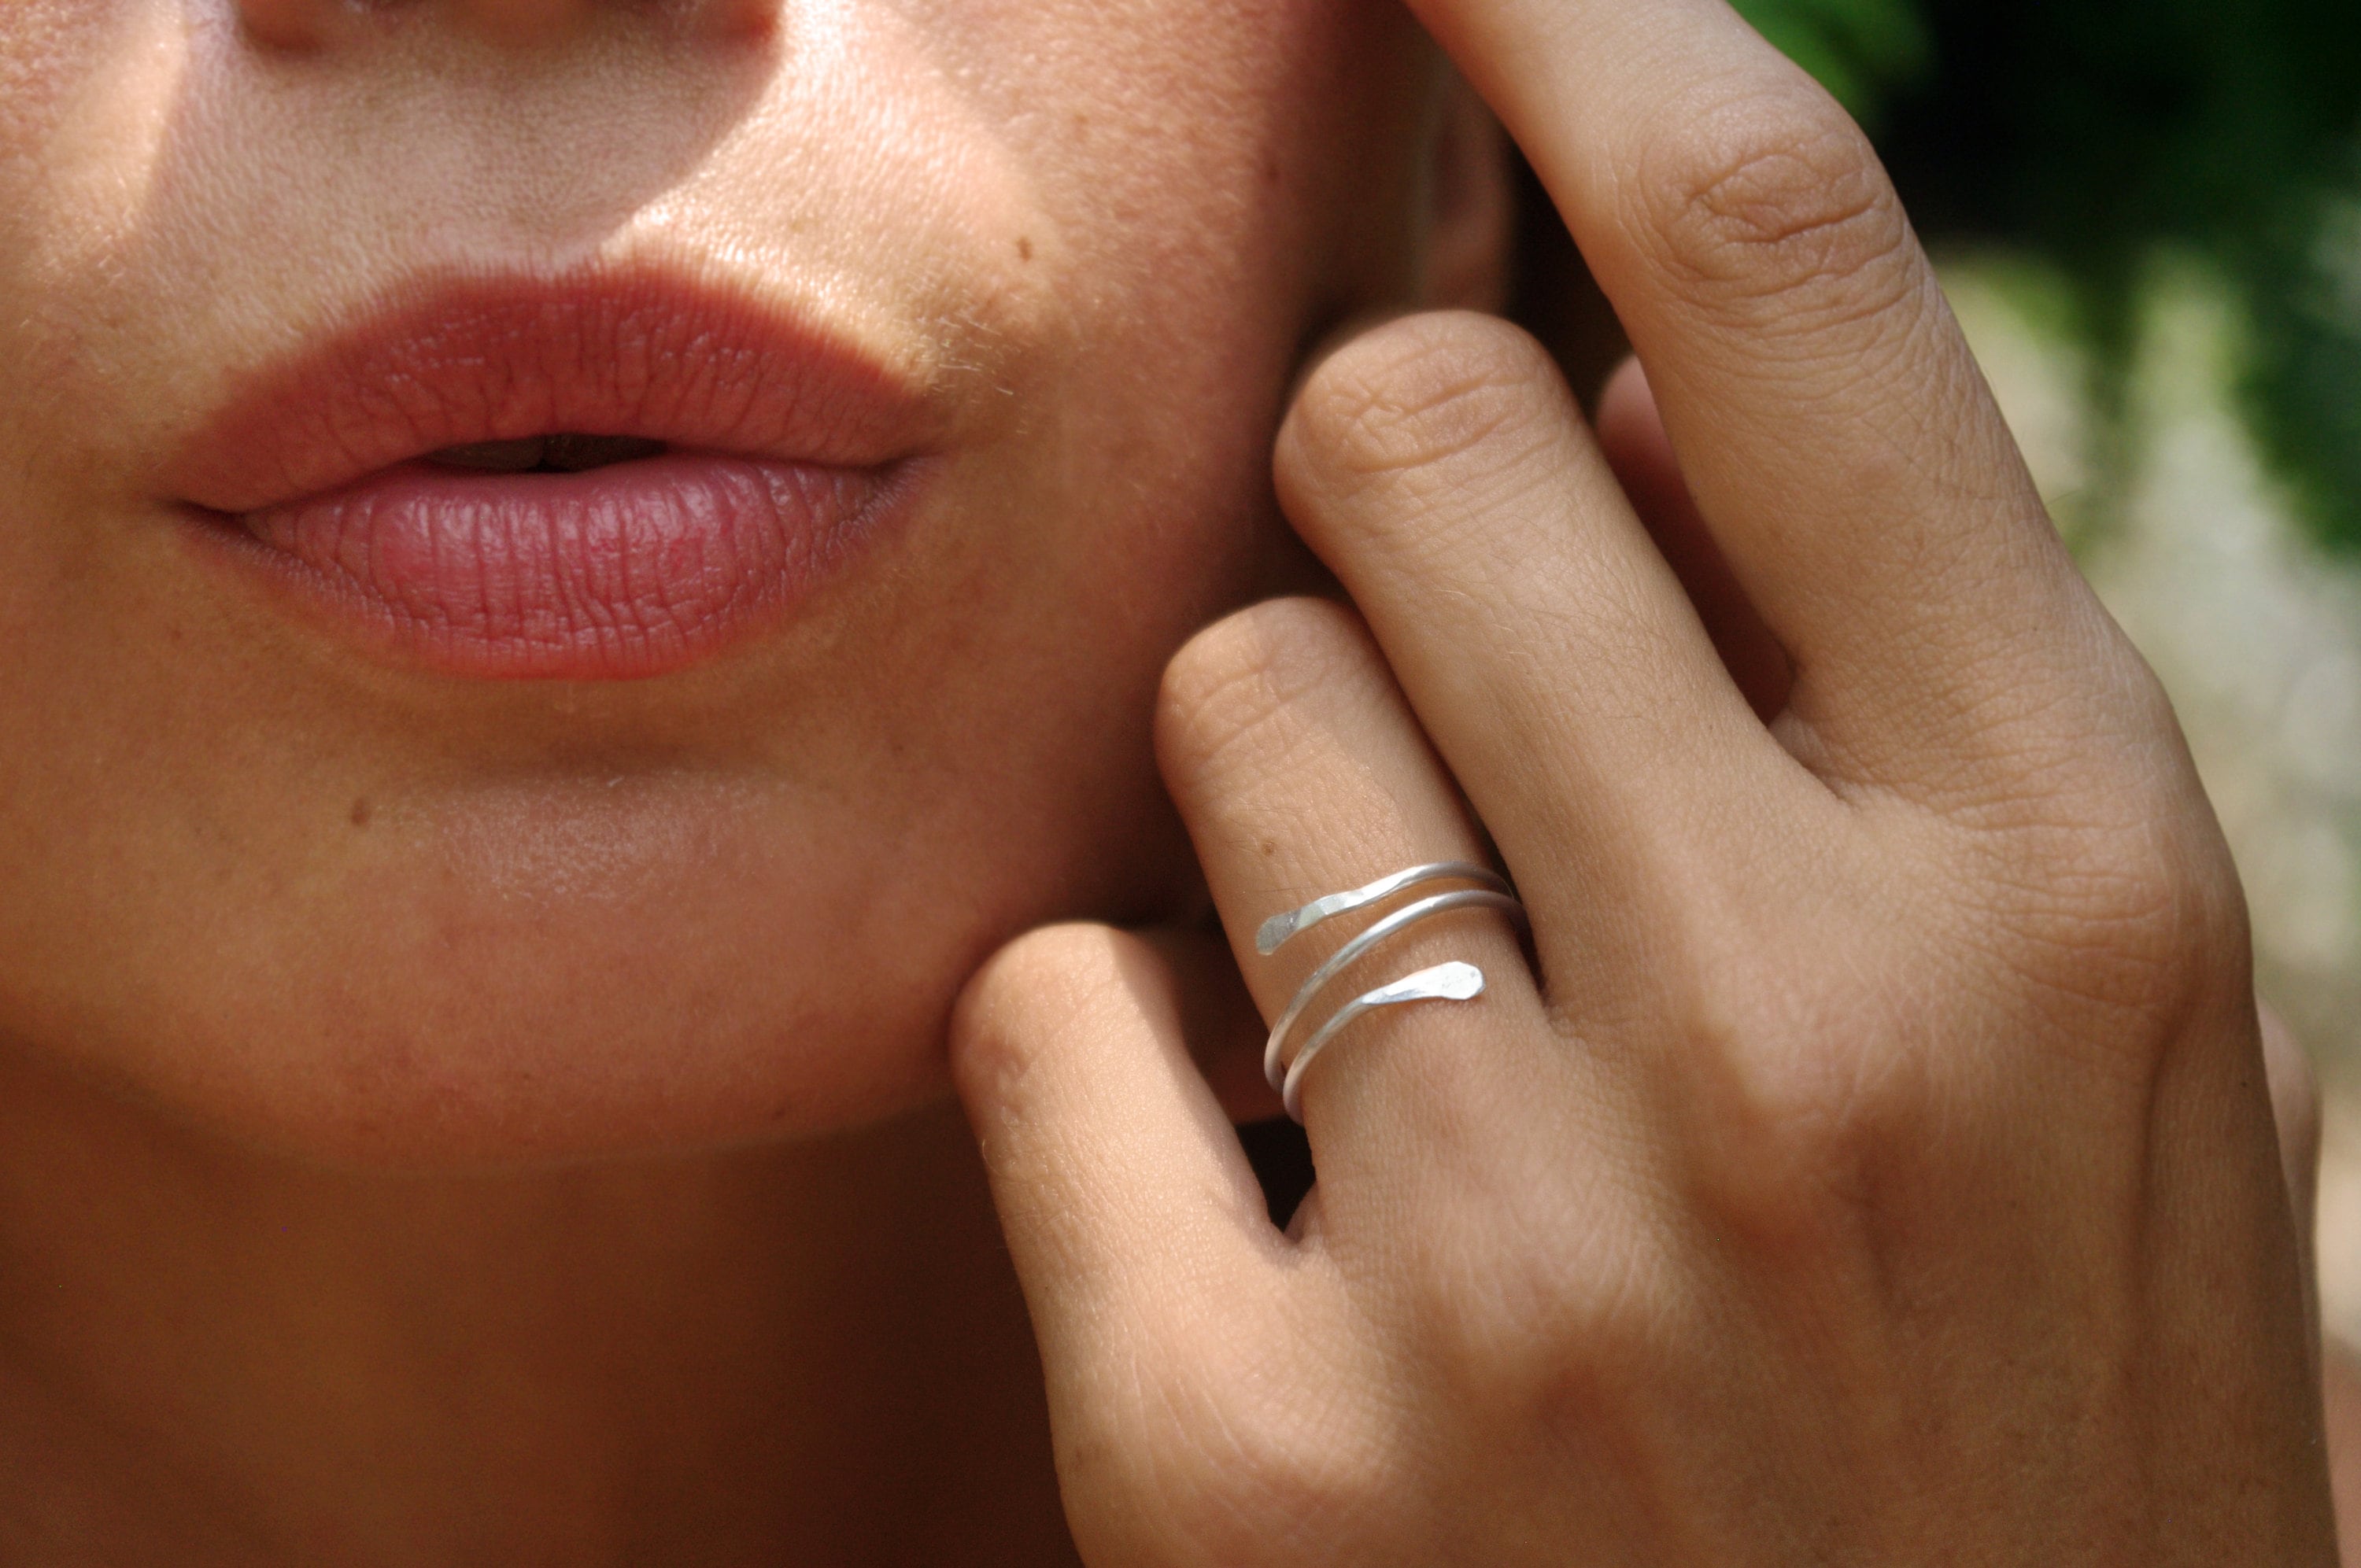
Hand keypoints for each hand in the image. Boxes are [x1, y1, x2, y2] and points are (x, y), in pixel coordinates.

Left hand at [949, 0, 2338, 1559]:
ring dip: (1274, 799)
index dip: (1586, 17)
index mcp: (2069, 868)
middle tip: (1450, 678)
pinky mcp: (1246, 1457)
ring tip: (1413, 1010)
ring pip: (1213, 705)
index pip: (1784, 269)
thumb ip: (1876, 681)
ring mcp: (1513, 1253)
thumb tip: (1616, 378)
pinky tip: (1267, 1206)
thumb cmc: (2026, 1421)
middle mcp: (1808, 1023)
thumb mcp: (2096, 1041)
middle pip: (1394, 433)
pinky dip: (1120, 1062)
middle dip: (1382, 501)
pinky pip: (1046, 1007)